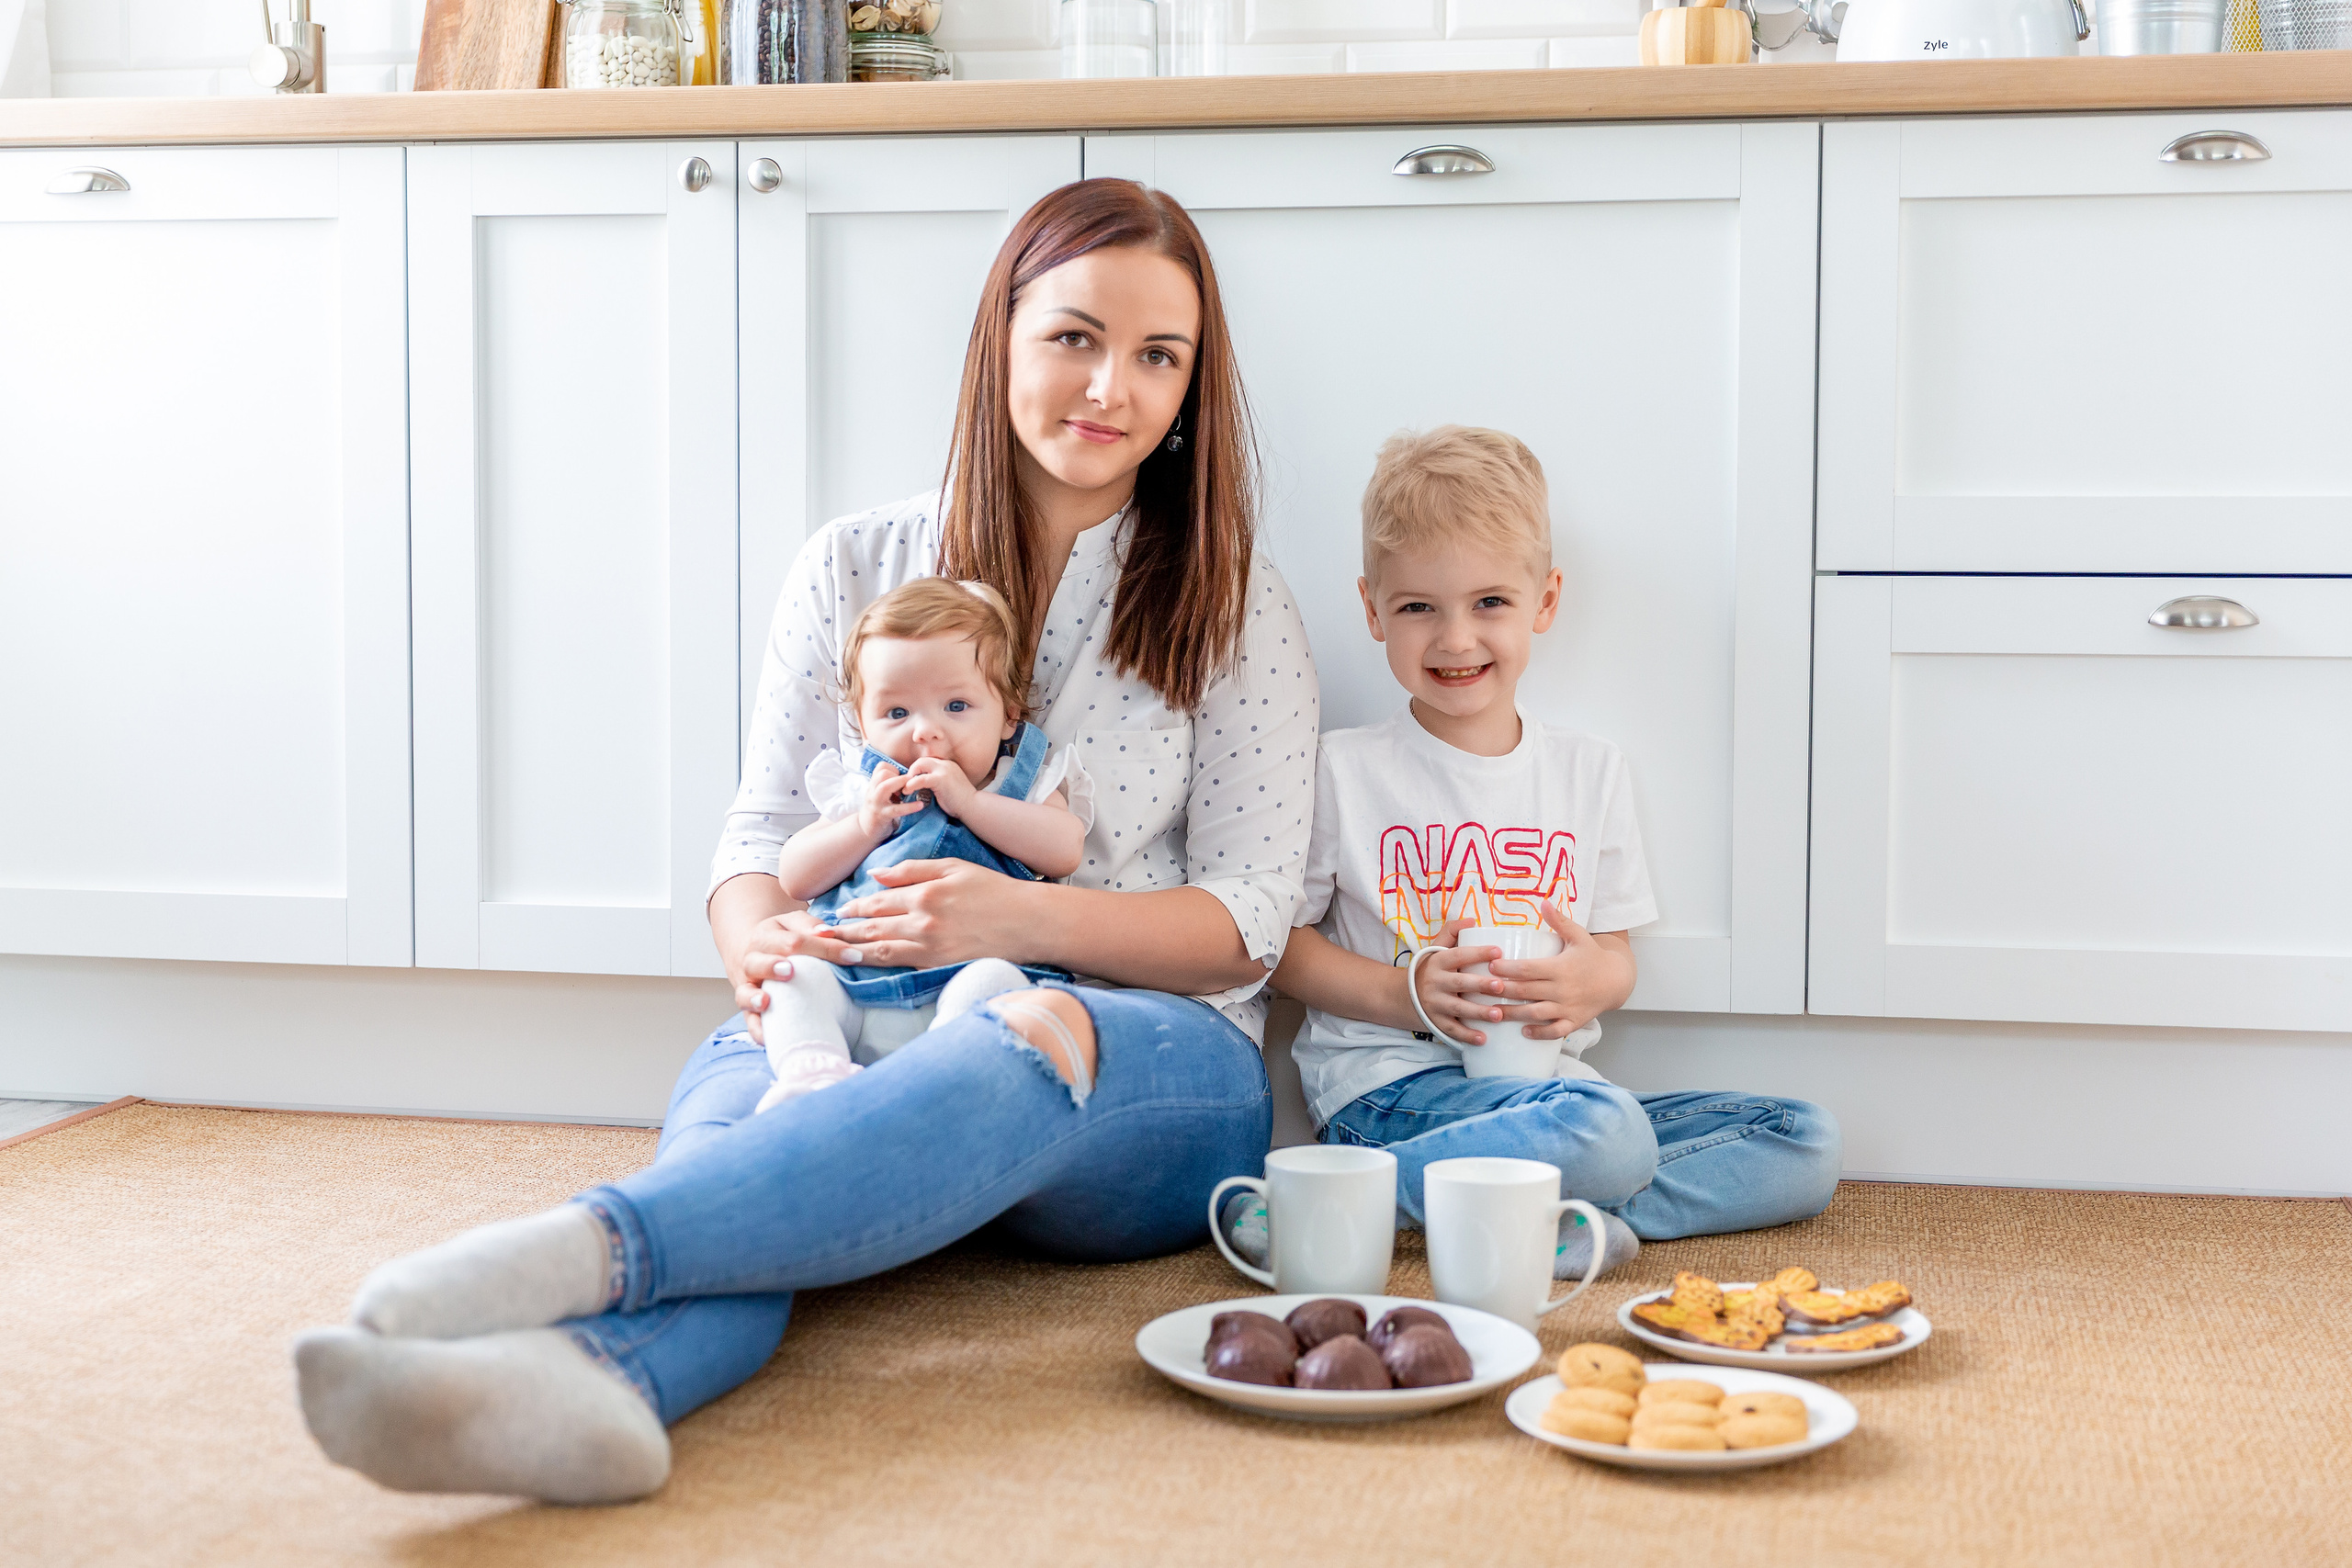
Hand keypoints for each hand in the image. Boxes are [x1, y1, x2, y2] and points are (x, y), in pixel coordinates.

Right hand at [730, 909, 865, 1045]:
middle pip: (760, 962)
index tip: (852, 957)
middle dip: (773, 966)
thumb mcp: (794, 924)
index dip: (825, 948)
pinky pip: (749, 1022)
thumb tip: (828, 933)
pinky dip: (757, 1030)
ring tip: (765, 1002)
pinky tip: (767, 1038)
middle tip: (789, 970)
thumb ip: (809, 925)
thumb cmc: (784, 939)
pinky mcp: (749, 1010)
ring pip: (745, 992)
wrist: (756, 953)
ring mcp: (748, 986)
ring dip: (754, 998)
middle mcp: (752, 961)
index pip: (794, 941)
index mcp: (766, 936)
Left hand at [827, 857, 1028, 969]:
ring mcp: (930, 947)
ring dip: (851, 950)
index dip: (854, 907)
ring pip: (880, 950)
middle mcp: (923, 922)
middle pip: (871, 928)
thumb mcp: (953, 867)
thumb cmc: (994, 890)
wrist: (1028, 923)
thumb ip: (912, 869)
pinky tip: (862, 964)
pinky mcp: (938, 966)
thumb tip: (875, 874)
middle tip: (818, 934)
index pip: (878, 901)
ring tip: (831, 951)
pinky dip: (877, 965)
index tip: (836, 911)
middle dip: (842, 931)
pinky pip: (900, 965)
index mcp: (925, 893)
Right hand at [855, 760, 923, 839]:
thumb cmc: (878, 810)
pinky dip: (909, 806)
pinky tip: (920, 805)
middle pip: (882, 774)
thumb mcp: (881, 795)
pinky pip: (896, 809)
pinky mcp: (882, 816)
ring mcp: (876, 804)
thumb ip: (891, 785)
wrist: (865, 830)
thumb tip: (912, 776)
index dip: (894, 768)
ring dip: (900, 784)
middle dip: (898, 775)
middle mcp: (872, 792)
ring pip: (884, 788)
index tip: (902, 777)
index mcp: (874, 785)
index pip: (881, 767)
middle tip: (910, 781)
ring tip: (914, 786)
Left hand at [899, 753, 976, 817]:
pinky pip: (921, 779)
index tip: (911, 781)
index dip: (918, 770)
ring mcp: (944, 770)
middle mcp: (946, 764)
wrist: (973, 807)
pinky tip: (907, 792)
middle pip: (922, 760)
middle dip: (911, 771)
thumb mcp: (948, 787)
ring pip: (919, 765)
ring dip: (909, 777)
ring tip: (904, 789)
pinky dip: (911, 785)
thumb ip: (937, 782)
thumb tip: (921, 786)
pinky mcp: (940, 780)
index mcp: (948, 765)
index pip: (928, 762)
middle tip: (906, 784)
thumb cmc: (961, 802)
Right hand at [1408, 918, 1511, 1046]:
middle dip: (1480, 985)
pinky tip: (1483, 1039)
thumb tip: (1473, 921)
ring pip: (1457, 1009)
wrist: (1402, 996)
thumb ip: (1452, 931)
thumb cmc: (1430, 970)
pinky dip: (1466, 1035)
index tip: (1498, 951)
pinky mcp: (1435, 1022)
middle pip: (1459, 983)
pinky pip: (1451, 1030)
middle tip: (1500, 986)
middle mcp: (1434, 982)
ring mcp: (1434, 1004)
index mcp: (1438, 962)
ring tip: (1498, 1015)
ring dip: (1478, 1012)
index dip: (1477, 953)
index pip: (1458, 955)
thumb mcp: (1435, 949)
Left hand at [1482, 902, 1636, 1040]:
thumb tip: (1543, 901)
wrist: (1617, 980)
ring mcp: (1568, 1007)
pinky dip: (1540, 1033)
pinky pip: (1555, 1031)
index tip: (1489, 966)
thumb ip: (1559, 921)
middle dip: (1502, 991)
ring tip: (1492, 1012)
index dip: (1508, 969)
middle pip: (1527, 991)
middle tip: (1479, 989)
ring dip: (1513, 1014)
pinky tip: (1523, 1032)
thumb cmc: (1592, 956)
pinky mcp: (1574, 1021)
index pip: (1529, 969)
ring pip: (1536, 1013)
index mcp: (1561, 967)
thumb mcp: (1578, 936)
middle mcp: (1563, 989)